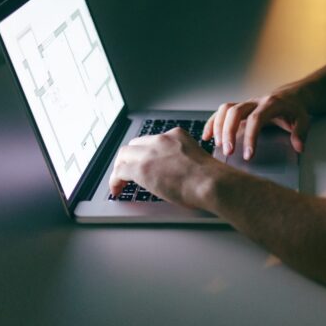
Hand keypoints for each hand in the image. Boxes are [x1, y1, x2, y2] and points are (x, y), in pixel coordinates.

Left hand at [108, 127, 222, 207]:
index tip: (144, 161)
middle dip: (130, 157)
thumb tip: (176, 173)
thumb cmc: (210, 178)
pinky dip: (115, 180)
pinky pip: (119, 171)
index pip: (153, 140)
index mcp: (176, 135)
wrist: (210, 182)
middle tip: (128, 170)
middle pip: (135, 144)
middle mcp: (161, 140)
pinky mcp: (141, 168)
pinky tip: (116, 189)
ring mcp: (149, 153)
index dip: (145, 152)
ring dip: (120, 167)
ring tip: (119, 181)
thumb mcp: (196, 159)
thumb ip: (182, 160)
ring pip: (124, 155)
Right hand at [203, 91, 310, 160]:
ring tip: (218, 146)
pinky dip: (212, 123)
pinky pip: (221, 112)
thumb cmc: (294, 109)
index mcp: (270, 104)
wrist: (290, 97)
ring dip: (218, 127)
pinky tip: (207, 136)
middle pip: (235, 112)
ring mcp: (245, 104)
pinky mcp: (239, 108)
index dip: (251, 137)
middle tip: (228, 151)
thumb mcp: (304, 119)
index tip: (249, 155)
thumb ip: (301, 133)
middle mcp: (255, 102)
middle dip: (229, 131)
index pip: (256, 119)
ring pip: (226, 109)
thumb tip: (298, 146)